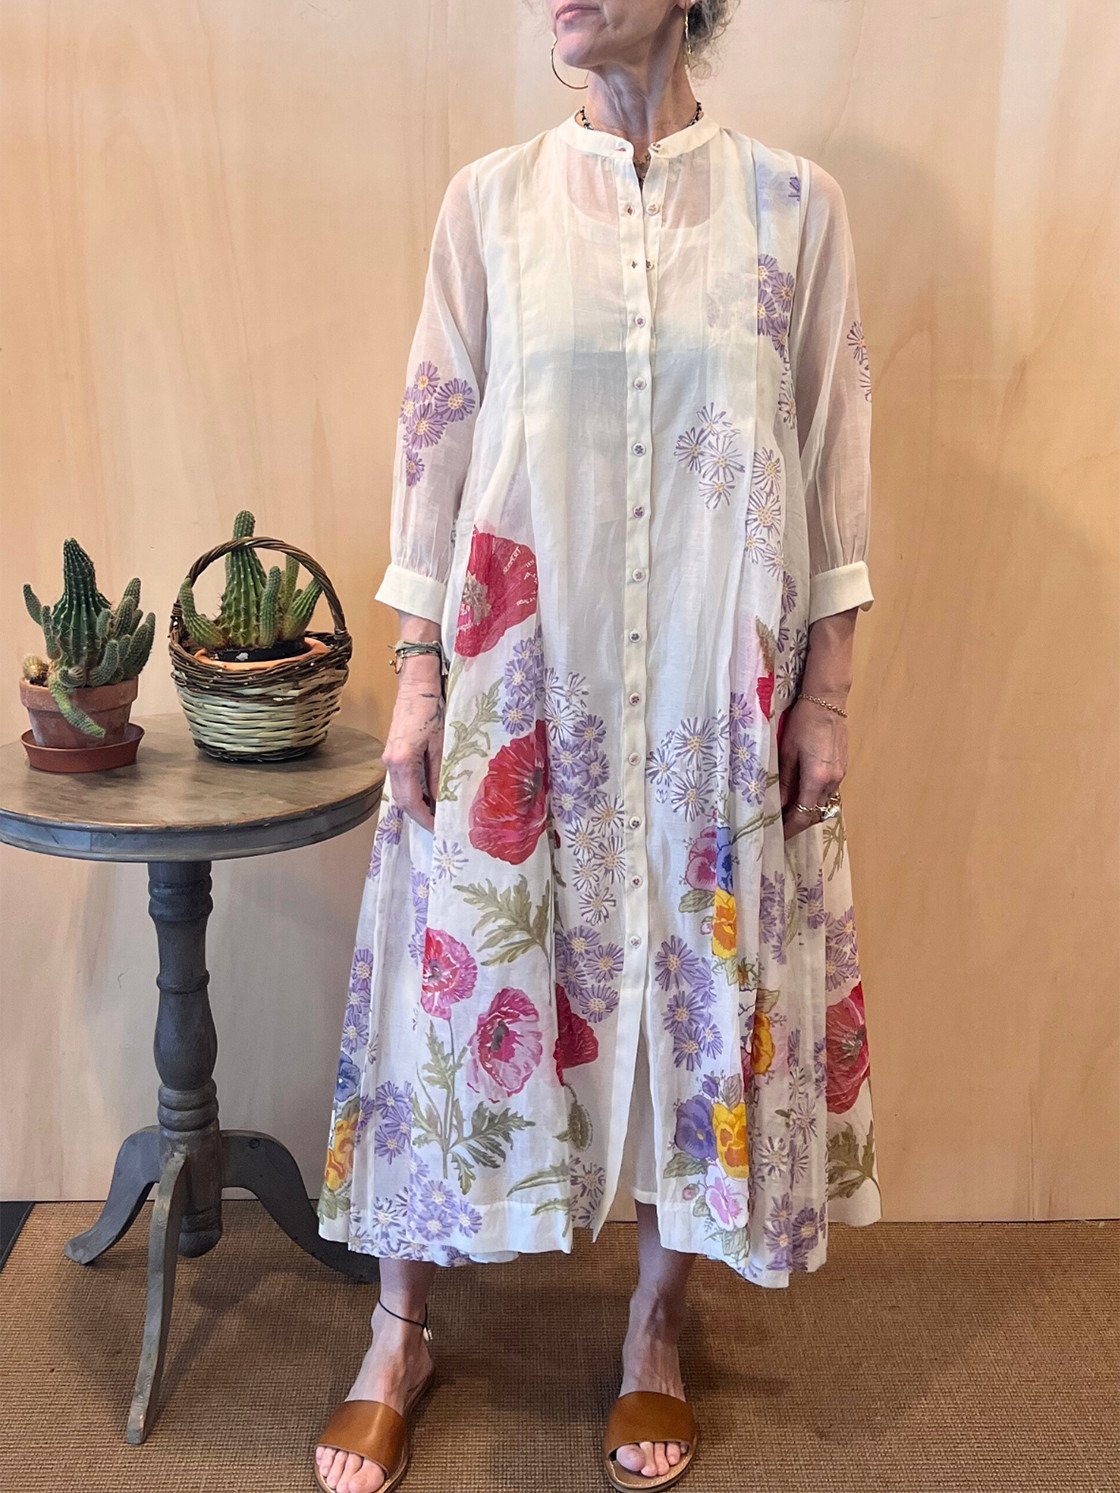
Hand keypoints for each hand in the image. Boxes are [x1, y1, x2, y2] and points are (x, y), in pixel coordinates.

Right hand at [381, 653, 445, 831]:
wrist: (417, 682)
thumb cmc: (432, 708)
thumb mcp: (442, 743)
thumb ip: (440, 773)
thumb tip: (443, 799)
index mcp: (401, 761)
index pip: (411, 801)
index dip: (425, 818)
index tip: (439, 829)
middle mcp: (390, 762)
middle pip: (402, 799)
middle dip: (419, 815)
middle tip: (439, 825)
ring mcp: (389, 757)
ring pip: (400, 790)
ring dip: (416, 804)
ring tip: (436, 813)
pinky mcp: (393, 751)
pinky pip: (401, 779)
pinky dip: (414, 790)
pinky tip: (429, 793)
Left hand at [778, 691, 847, 839]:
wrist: (827, 702)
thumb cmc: (803, 723)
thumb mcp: (787, 752)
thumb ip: (785, 782)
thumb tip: (778, 805)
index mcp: (817, 778)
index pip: (803, 814)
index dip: (791, 828)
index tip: (779, 836)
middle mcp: (832, 781)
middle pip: (815, 813)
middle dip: (798, 822)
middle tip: (780, 825)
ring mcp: (840, 775)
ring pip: (823, 803)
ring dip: (807, 810)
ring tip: (789, 811)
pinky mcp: (842, 769)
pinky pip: (828, 792)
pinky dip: (815, 798)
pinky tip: (802, 794)